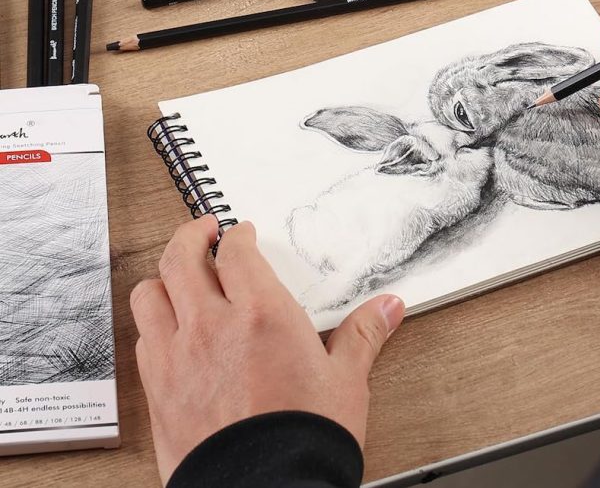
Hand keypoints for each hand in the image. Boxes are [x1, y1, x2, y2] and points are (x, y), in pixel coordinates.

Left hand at [130, 216, 404, 484]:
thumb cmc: (304, 438)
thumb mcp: (346, 381)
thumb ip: (362, 335)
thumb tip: (388, 308)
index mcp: (262, 313)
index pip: (235, 251)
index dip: (236, 235)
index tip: (242, 233)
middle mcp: (212, 326)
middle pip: (181, 258)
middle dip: (190, 235)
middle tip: (202, 231)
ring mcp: (178, 356)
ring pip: (149, 293)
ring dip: (162, 276)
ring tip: (177, 275)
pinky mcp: (158, 389)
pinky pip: (142, 338)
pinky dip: (153, 322)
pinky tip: (168, 330)